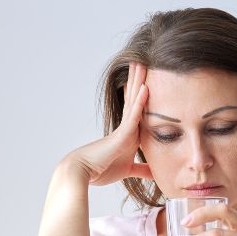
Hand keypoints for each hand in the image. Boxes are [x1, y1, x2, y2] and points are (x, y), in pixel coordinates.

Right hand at [64, 61, 152, 186]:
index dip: (142, 96)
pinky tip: (146, 87)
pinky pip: (133, 115)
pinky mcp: (121, 135)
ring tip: (143, 62)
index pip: (138, 111)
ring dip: (139, 81)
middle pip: (135, 100)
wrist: (81, 172)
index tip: (149, 79)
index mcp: (128, 134)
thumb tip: (155, 174)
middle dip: (139, 81)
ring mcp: (123, 129)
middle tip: (144, 61)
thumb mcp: (127, 170)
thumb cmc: (101, 170)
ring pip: (134, 101)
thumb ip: (141, 170)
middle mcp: (126, 128)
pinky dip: (140, 102)